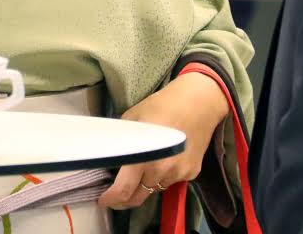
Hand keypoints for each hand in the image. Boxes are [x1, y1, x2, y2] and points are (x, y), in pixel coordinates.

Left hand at [98, 72, 228, 209]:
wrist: (200, 102)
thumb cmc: (163, 105)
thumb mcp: (133, 118)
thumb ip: (122, 140)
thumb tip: (110, 153)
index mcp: (143, 158)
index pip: (124, 190)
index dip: (111, 199)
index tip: (103, 200)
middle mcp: (161, 171)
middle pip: (139, 197)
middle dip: (124, 200)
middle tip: (116, 196)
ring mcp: (179, 174)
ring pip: (155, 188)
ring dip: (146, 184)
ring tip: (144, 167)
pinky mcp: (192, 173)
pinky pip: (172, 180)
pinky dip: (164, 175)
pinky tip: (165, 159)